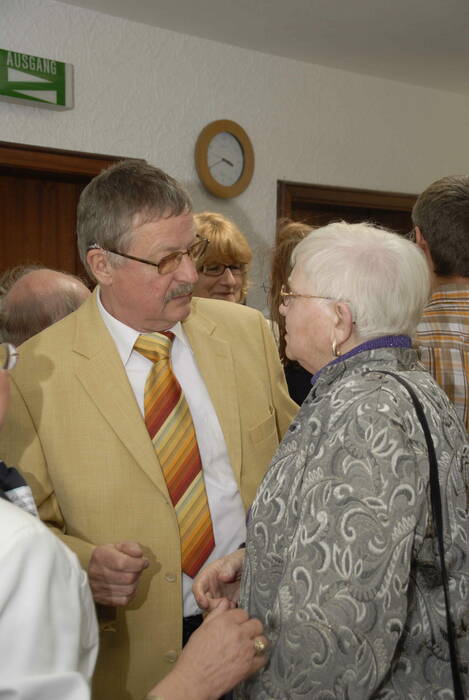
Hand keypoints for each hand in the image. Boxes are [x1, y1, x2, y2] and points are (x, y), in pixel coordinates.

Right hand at [88, 541, 148, 605]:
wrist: (91, 568)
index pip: (123, 563)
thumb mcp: (118, 546)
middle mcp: (97, 573)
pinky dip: (131, 593)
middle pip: (128, 578)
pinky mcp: (102, 599)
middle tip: (138, 568)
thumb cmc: (108, 556)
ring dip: (136, 583)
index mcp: (101, 556)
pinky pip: (125, 600)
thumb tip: (140, 554)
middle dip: (138, 572)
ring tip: (133, 576)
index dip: (138, 563)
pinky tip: (128, 585)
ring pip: (129, 590)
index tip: (144, 562)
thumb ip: (131, 547)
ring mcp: (98, 588)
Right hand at [149, 599, 267, 699]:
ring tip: (250, 646)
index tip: (238, 624)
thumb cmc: (194, 656)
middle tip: (245, 634)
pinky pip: (263, 658)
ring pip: (263, 640)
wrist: (194, 681)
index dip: (240, 618)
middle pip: (256, 624)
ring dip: (258, 642)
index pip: (243, 612)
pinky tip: (252, 659)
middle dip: (251, 628)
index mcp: (225, 622)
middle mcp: (238, 633)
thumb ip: (216, 615)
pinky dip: (259, 658)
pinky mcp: (250, 666)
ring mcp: (246, 650)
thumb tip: (224, 603)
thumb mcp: (201, 629)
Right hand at [193, 548, 244, 610]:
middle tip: (225, 603)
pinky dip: (229, 613)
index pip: (197, 586)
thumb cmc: (240, 560)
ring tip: (233, 604)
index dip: (198, 596)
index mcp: (208, 575)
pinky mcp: (229, 604)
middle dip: (211, 606)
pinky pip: (224, 613)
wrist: (254, 567)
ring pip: (213, 610)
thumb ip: (229, 567)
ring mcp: (219, 597)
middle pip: (203, 602)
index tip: (205, 603)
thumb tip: (222, 577)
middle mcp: (211, 588)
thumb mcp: (236, 560)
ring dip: (221, 611)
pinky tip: (237, 606)